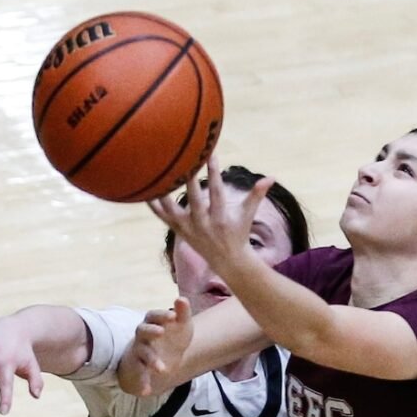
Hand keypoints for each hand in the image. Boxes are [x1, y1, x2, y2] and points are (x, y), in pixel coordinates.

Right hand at [127, 297, 193, 395]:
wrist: (162, 361)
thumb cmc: (172, 338)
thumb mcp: (181, 326)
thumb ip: (183, 313)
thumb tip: (181, 298)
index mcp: (153, 322)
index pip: (153, 315)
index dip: (162, 315)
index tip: (173, 316)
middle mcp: (142, 336)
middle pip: (142, 330)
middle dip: (151, 330)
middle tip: (161, 332)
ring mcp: (139, 352)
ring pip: (142, 354)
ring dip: (151, 360)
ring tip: (163, 369)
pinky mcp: (138, 369)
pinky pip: (138, 375)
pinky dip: (142, 383)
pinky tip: (146, 392)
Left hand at [148, 155, 274, 273]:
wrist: (228, 261)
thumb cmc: (239, 233)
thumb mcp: (248, 215)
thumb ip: (256, 195)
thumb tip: (271, 177)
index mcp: (220, 217)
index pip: (216, 191)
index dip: (214, 173)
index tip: (211, 155)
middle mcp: (203, 224)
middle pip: (193, 199)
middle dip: (188, 180)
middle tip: (182, 160)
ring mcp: (189, 229)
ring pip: (172, 209)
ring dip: (163, 194)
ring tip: (156, 175)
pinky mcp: (180, 231)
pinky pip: (163, 217)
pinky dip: (154, 206)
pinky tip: (145, 192)